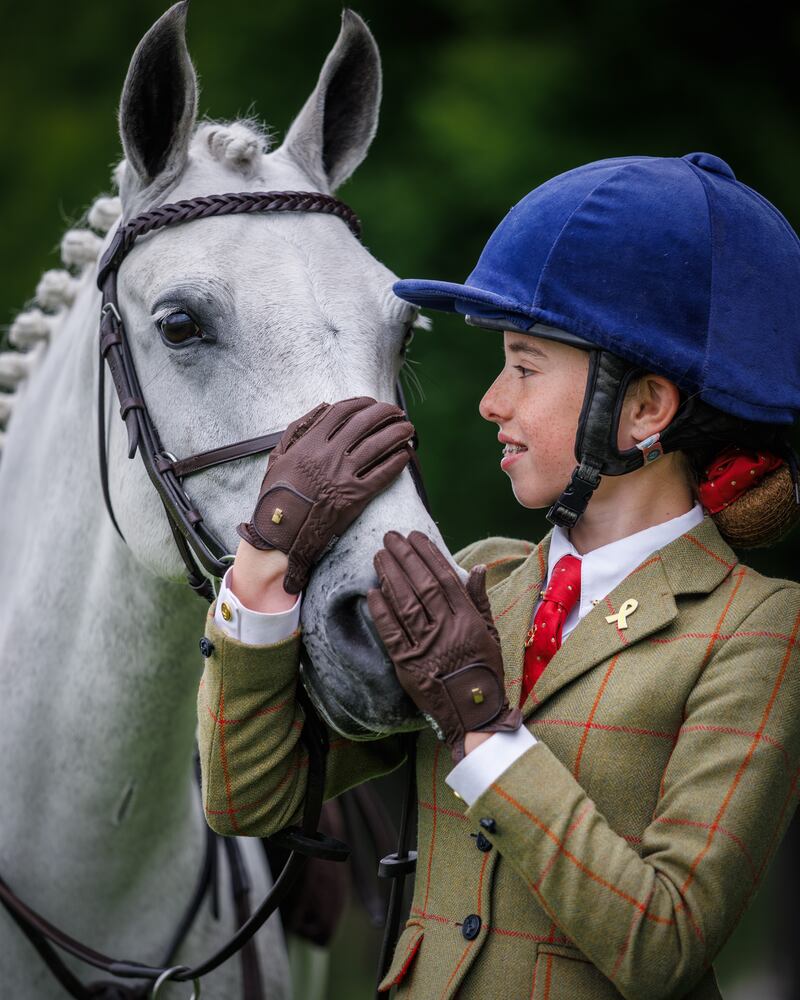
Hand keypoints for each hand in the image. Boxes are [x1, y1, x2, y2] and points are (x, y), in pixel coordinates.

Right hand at [237, 397, 413, 593]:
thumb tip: (323, 408)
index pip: (341, 412)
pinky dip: (398, 462)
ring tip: (408, 429)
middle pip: (365, 423)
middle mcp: (329, 456)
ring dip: (397, 433)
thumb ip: (298, 429)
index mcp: (309, 444)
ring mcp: (343, 476)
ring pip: (378, 446)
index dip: (361, 403)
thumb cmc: (277, 495)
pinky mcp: (356, 497)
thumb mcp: (278, 456)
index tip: (372, 402)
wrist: (281, 532)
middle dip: (385, 413)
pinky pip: (383, 475)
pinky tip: (405, 455)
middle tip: (397, 412)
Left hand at [366, 530, 521, 763]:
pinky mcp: (407, 665)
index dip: (428, 554)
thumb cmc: (483, 671)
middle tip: (390, 537)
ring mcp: (426, 647)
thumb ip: (480, 599)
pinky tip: (372, 591)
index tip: (415, 536)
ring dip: (390, 576)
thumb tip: (477, 567)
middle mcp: (447, 630)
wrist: (472, 714)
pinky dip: (381, 611)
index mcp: (468, 620)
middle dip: (405, 557)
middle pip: (422, 586)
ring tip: (379, 556)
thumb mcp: (490, 633)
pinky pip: (391, 633)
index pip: (445, 578)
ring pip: (405, 604)